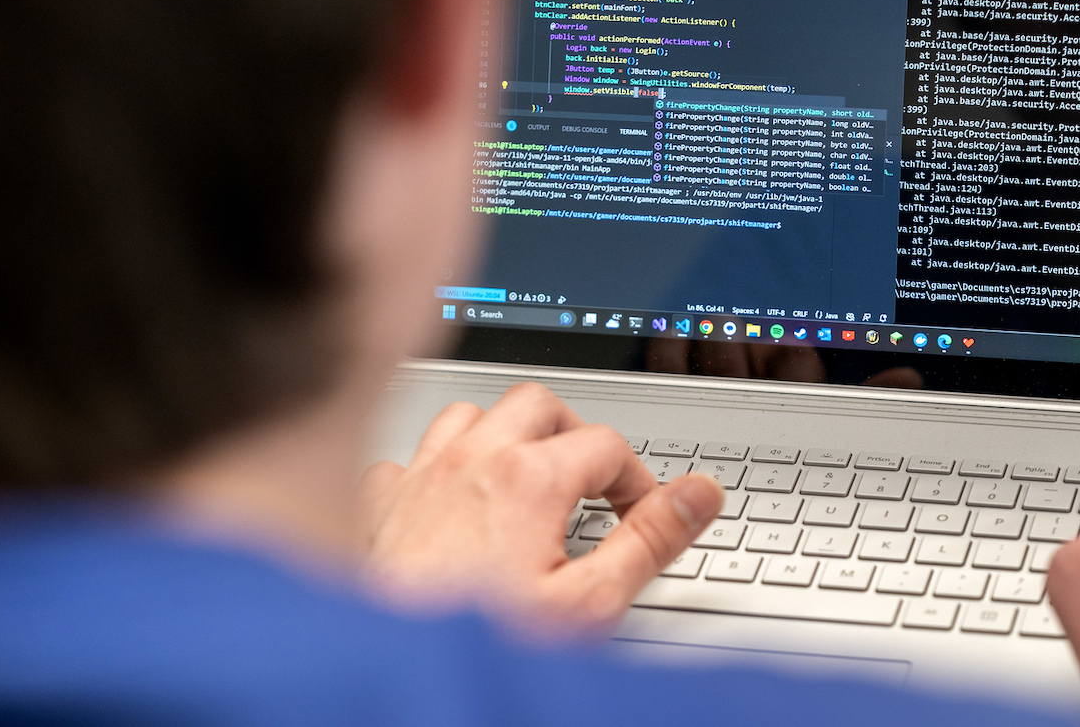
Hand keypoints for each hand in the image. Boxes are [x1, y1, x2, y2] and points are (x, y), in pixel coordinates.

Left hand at [356, 383, 722, 635]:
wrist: (393, 675)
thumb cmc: (479, 645)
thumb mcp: (588, 604)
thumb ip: (649, 541)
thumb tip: (699, 494)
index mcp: (529, 478)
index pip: (607, 444)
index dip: (637, 479)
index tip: (641, 515)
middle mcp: (471, 462)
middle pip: (538, 404)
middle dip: (573, 433)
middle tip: (591, 480)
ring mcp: (420, 478)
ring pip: (469, 415)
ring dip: (503, 435)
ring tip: (525, 476)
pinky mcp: (380, 506)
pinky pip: (408, 458)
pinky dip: (434, 470)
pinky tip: (446, 504)